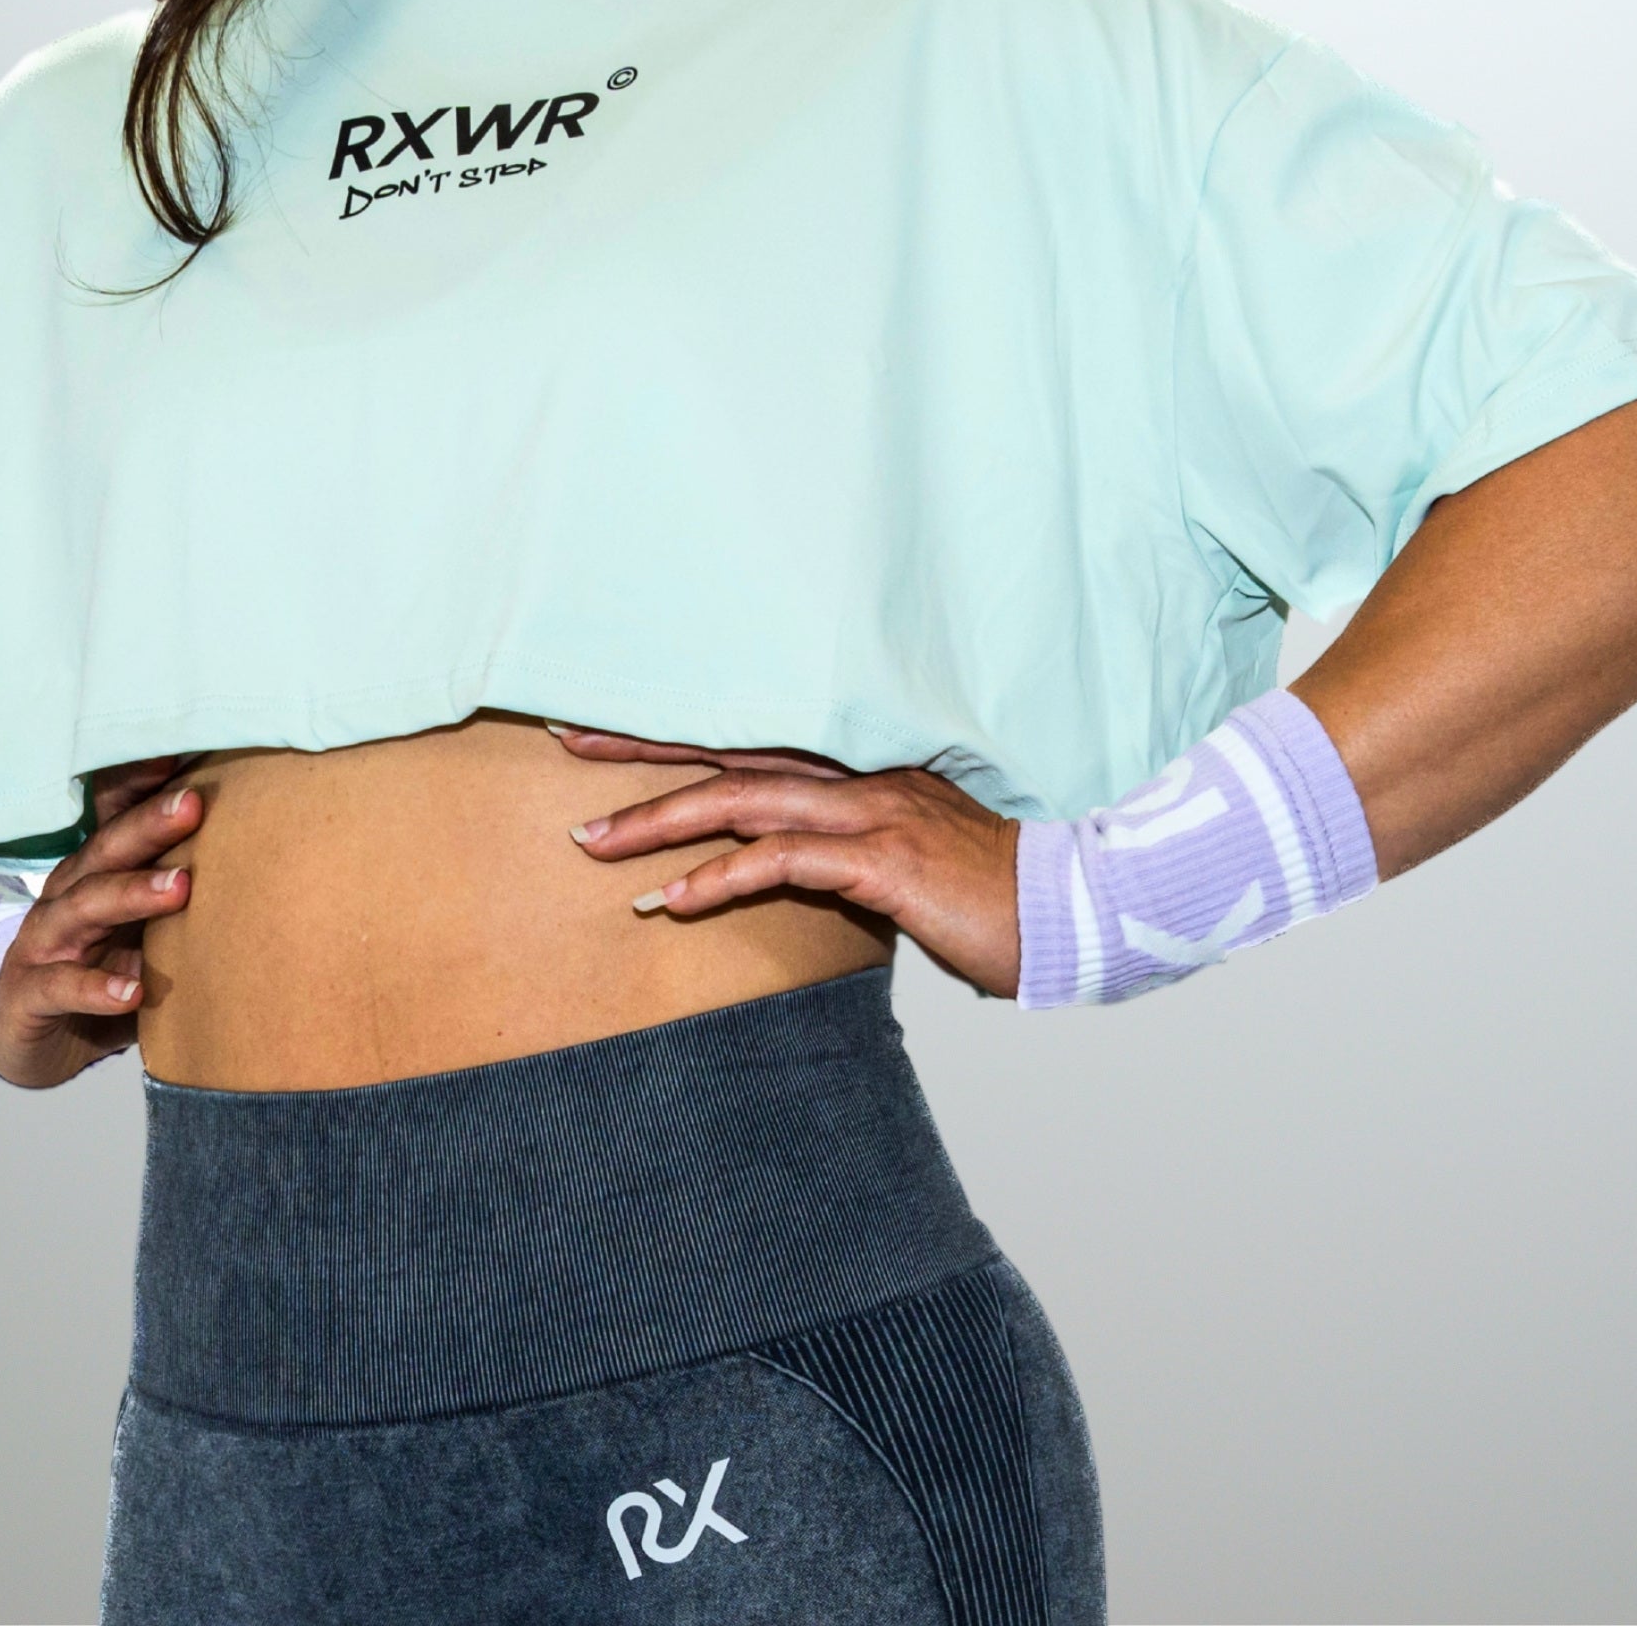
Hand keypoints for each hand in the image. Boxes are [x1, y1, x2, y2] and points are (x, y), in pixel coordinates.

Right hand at [0, 756, 204, 1087]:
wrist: (31, 1041)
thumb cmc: (99, 970)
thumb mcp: (141, 928)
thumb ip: (179, 892)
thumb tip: (259, 852)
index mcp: (96, 872)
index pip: (116, 818)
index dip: (141, 784)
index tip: (183, 751)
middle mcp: (66, 897)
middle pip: (106, 851)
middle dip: (149, 825)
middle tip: (194, 805)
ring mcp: (42, 944)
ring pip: (83, 907)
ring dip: (131, 894)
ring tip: (181, 887)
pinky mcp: (28, 995)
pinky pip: (60, 987)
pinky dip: (96, 988)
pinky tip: (132, 991)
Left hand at [551, 726, 1023, 997]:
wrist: (1074, 911)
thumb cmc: (987, 894)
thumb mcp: (902, 863)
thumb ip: (841, 853)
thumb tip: (781, 868)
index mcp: (856, 772)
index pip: (745, 738)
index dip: (670, 729)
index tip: (600, 726)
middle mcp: (856, 779)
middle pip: (727, 749)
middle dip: (638, 749)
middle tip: (562, 743)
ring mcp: (871, 815)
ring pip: (742, 800)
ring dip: (659, 821)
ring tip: (592, 843)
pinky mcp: (884, 862)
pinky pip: (784, 862)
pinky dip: (721, 879)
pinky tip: (672, 901)